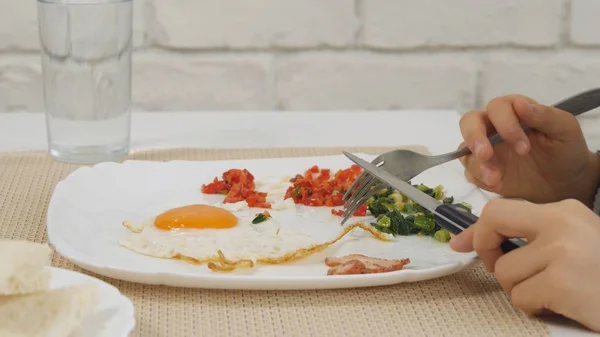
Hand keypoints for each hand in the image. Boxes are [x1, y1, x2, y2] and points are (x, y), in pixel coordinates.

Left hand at [450, 198, 599, 331]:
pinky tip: (561, 306)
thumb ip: (526, 238)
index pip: (501, 208)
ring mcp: (563, 251)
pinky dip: (534, 308)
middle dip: (487, 249)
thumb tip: (462, 242)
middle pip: (493, 220)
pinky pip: (521, 297)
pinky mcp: (563, 281)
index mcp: (565, 211)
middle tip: (504, 271)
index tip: (463, 245)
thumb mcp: (569, 246)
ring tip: (552, 294)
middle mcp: (563, 222)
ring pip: (506, 272)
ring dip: (521, 291)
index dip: (478, 230)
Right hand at [458, 95, 599, 204]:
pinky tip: (497, 184)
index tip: (524, 148)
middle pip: (469, 122)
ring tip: (494, 178)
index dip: (505, 125)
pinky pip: (470, 172)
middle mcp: (493, 127)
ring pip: (465, 150)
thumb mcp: (564, 129)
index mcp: (512, 111)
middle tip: (486, 155)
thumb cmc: (566, 149)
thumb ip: (543, 115)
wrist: (567, 181)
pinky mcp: (483, 171)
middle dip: (475, 138)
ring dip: (477, 163)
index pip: (496, 108)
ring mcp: (486, 150)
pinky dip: (479, 178)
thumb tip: (519, 103)